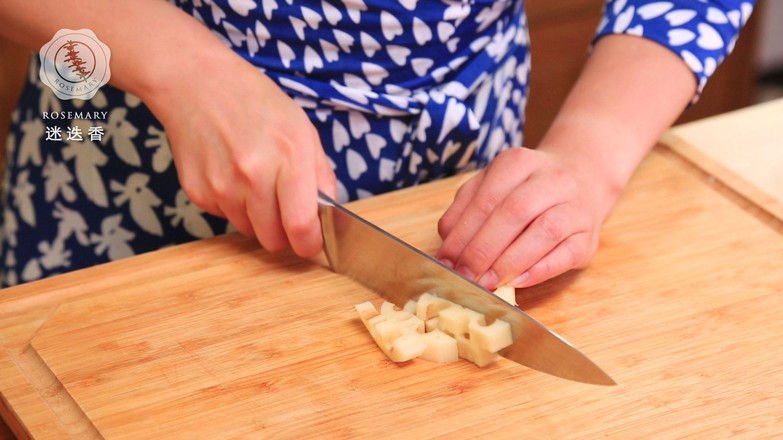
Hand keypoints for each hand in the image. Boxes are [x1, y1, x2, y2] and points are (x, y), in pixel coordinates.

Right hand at [147, 49, 335, 256]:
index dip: (310, 243)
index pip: (301, 227)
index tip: (312, 243)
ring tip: (254, 179)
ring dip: (257, 217)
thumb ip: (321, 177)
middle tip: (284, 208)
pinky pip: (226, 217)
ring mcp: (222, 186)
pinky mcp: (198, 192)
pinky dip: (233, 205)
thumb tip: (328, 216)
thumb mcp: (303, 130)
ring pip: (249, 231)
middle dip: (283, 232)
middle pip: (274, 240)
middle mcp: (254, 176)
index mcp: (289, 157)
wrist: (197, 83)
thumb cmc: (255, 102)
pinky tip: (231, 173)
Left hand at [436, 146, 616, 288]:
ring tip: (486, 282)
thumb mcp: (491, 184)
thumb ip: (466, 207)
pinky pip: (566, 254)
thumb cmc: (525, 188)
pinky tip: (517, 282)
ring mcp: (575, 207)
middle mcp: (552, 180)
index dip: (463, 233)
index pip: (486, 199)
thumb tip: (447, 240)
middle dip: (483, 249)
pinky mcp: (589, 236)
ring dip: (510, 262)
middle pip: (514, 213)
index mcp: (519, 162)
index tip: (446, 259)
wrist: (581, 178)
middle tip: (464, 274)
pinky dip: (539, 270)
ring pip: (544, 232)